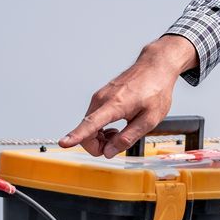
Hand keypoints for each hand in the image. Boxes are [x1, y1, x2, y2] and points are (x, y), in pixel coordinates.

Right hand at [59, 35, 196, 157]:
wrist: (155, 67)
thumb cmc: (156, 90)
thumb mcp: (150, 120)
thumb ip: (128, 137)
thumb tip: (109, 152)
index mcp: (115, 104)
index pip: (91, 124)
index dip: (76, 136)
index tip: (63, 143)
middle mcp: (102, 99)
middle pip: (87, 131)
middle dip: (98, 146)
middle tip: (117, 146)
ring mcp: (100, 96)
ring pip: (89, 126)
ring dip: (101, 137)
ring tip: (120, 133)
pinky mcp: (100, 97)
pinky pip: (93, 119)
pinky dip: (101, 129)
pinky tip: (115, 127)